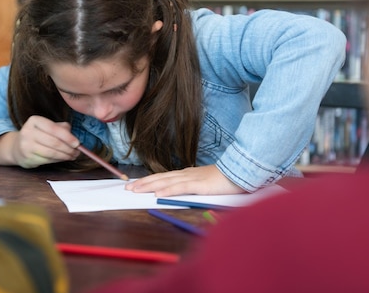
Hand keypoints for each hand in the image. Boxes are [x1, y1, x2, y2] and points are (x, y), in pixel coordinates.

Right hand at [0, 115, 80, 167]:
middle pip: (54, 142)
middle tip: (77, 152)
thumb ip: (61, 128)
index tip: (77, 143)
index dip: (67, 137)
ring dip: (65, 156)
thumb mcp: (47, 126)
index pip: (54, 129)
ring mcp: (26, 146)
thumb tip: (74, 137)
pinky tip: (63, 158)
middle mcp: (28, 132)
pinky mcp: (27, 158)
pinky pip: (47, 160)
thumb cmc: (38, 135)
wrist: (17, 147)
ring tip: (72, 156)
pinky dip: (58, 160)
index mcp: (34, 121)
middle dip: (68, 148)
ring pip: (51, 153)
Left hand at [125, 165, 245, 196]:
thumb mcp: (205, 184)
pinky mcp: (199, 185)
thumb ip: (192, 188)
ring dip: (149, 185)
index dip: (148, 180)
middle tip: (127, 187)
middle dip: (142, 182)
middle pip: (160, 177)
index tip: (135, 184)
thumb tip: (178, 193)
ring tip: (135, 190)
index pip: (163, 177)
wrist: (241, 173)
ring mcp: (192, 178)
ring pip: (166, 181)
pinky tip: (158, 193)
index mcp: (187, 174)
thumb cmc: (225, 180)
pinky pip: (180, 188)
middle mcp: (186, 174)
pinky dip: (168, 190)